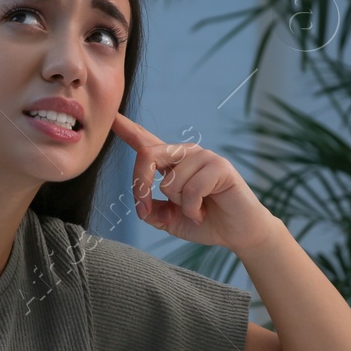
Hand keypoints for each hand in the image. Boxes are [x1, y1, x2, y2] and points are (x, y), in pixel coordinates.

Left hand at [112, 111, 279, 252]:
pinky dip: (193, 209)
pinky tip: (205, 211)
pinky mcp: (220, 166)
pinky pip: (191, 190)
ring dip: (179, 205)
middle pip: (147, 155)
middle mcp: (186, 154)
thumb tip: (143, 204)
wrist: (238, 233)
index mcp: (172, 163)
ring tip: (196, 209)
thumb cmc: (205, 222)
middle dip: (140, 186)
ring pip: (170, 181)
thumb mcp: (169, 220)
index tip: (111, 116)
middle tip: (145, 210)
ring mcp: (204, 157)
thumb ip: (152, 211)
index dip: (127, 128)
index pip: (145, 142)